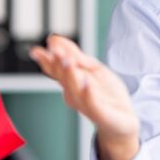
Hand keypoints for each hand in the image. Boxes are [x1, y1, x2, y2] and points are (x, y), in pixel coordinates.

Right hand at [30, 35, 139, 159]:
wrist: (123, 120)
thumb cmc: (105, 94)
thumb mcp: (91, 68)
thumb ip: (74, 54)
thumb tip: (53, 39)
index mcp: (71, 82)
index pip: (56, 70)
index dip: (46, 60)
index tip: (36, 50)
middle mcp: (75, 93)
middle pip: (64, 78)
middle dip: (58, 65)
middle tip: (53, 51)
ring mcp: (87, 104)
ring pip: (75, 89)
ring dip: (70, 75)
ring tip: (67, 61)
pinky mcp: (101, 113)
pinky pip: (93, 103)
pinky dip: (88, 94)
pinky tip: (86, 84)